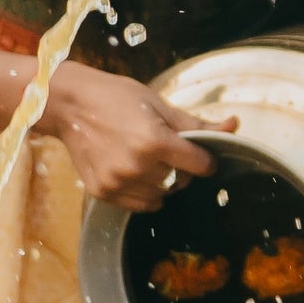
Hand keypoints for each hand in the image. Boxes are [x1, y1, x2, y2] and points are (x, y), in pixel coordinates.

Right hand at [34, 62, 216, 209]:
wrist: (69, 105)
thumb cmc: (115, 98)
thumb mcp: (158, 104)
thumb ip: (196, 123)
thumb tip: (234, 126)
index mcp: (154, 141)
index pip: (201, 165)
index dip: (204, 159)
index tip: (196, 153)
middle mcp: (136, 166)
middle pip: (181, 182)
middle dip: (181, 169)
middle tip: (164, 150)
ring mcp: (118, 182)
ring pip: (161, 196)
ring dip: (161, 183)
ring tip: (145, 161)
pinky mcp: (103, 192)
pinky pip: (138, 204)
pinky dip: (142, 192)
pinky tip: (132, 171)